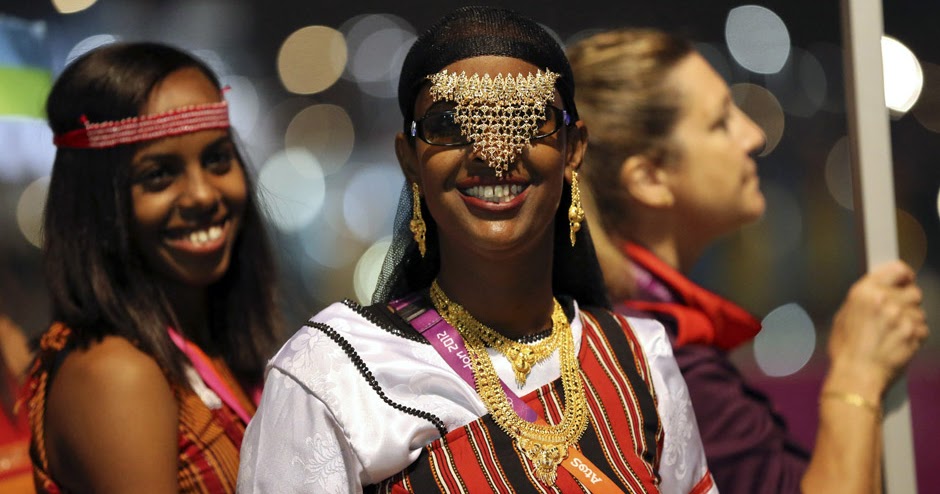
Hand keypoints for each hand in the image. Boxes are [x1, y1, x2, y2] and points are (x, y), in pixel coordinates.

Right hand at [826, 260, 927, 397]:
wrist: (857, 375)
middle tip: (896, 314)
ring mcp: (902, 317)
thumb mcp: (843, 317)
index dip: (904, 275)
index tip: (906, 279)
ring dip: (911, 320)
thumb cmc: (846, 350)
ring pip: (919, 311)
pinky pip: (923, 328)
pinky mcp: (914, 333)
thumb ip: (863, 300)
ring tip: (894, 334)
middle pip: (913, 291)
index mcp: (865, 292)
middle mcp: (885, 300)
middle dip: (907, 302)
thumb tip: (876, 292)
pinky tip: (899, 343)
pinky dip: (915, 335)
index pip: (897, 270)